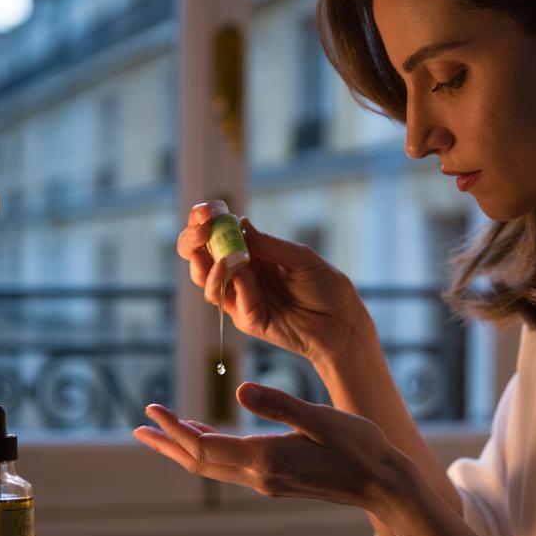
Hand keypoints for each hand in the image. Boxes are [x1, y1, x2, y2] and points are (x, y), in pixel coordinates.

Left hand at [133, 381, 413, 513]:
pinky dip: (210, 451)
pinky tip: (206, 436)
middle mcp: (259, 476)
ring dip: (184, 449)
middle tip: (139, 427)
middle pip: (198, 463)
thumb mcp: (320, 418)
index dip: (174, 430)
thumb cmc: (358, 447)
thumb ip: (280, 405)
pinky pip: (230, 467)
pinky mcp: (276, 480)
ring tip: (161, 433)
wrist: (382, 484)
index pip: (204, 447)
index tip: (152, 409)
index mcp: (265, 460)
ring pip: (212, 467)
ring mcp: (267, 481)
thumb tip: (240, 392)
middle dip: (167, 444)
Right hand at [176, 206, 370, 362]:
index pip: (217, 235)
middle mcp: (241, 274)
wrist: (343, 323)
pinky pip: (232, 301)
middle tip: (201, 232)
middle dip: (193, 242)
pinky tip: (243, 272)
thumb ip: (269, 244)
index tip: (204, 211)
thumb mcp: (300, 257)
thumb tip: (240, 222)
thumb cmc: (326, 287)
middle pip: (200, 257)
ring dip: (209, 266)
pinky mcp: (248, 320)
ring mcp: (242, 298)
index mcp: (252, 253)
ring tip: (226, 255)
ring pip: (206, 281)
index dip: (204, 222)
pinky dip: (234, 284)